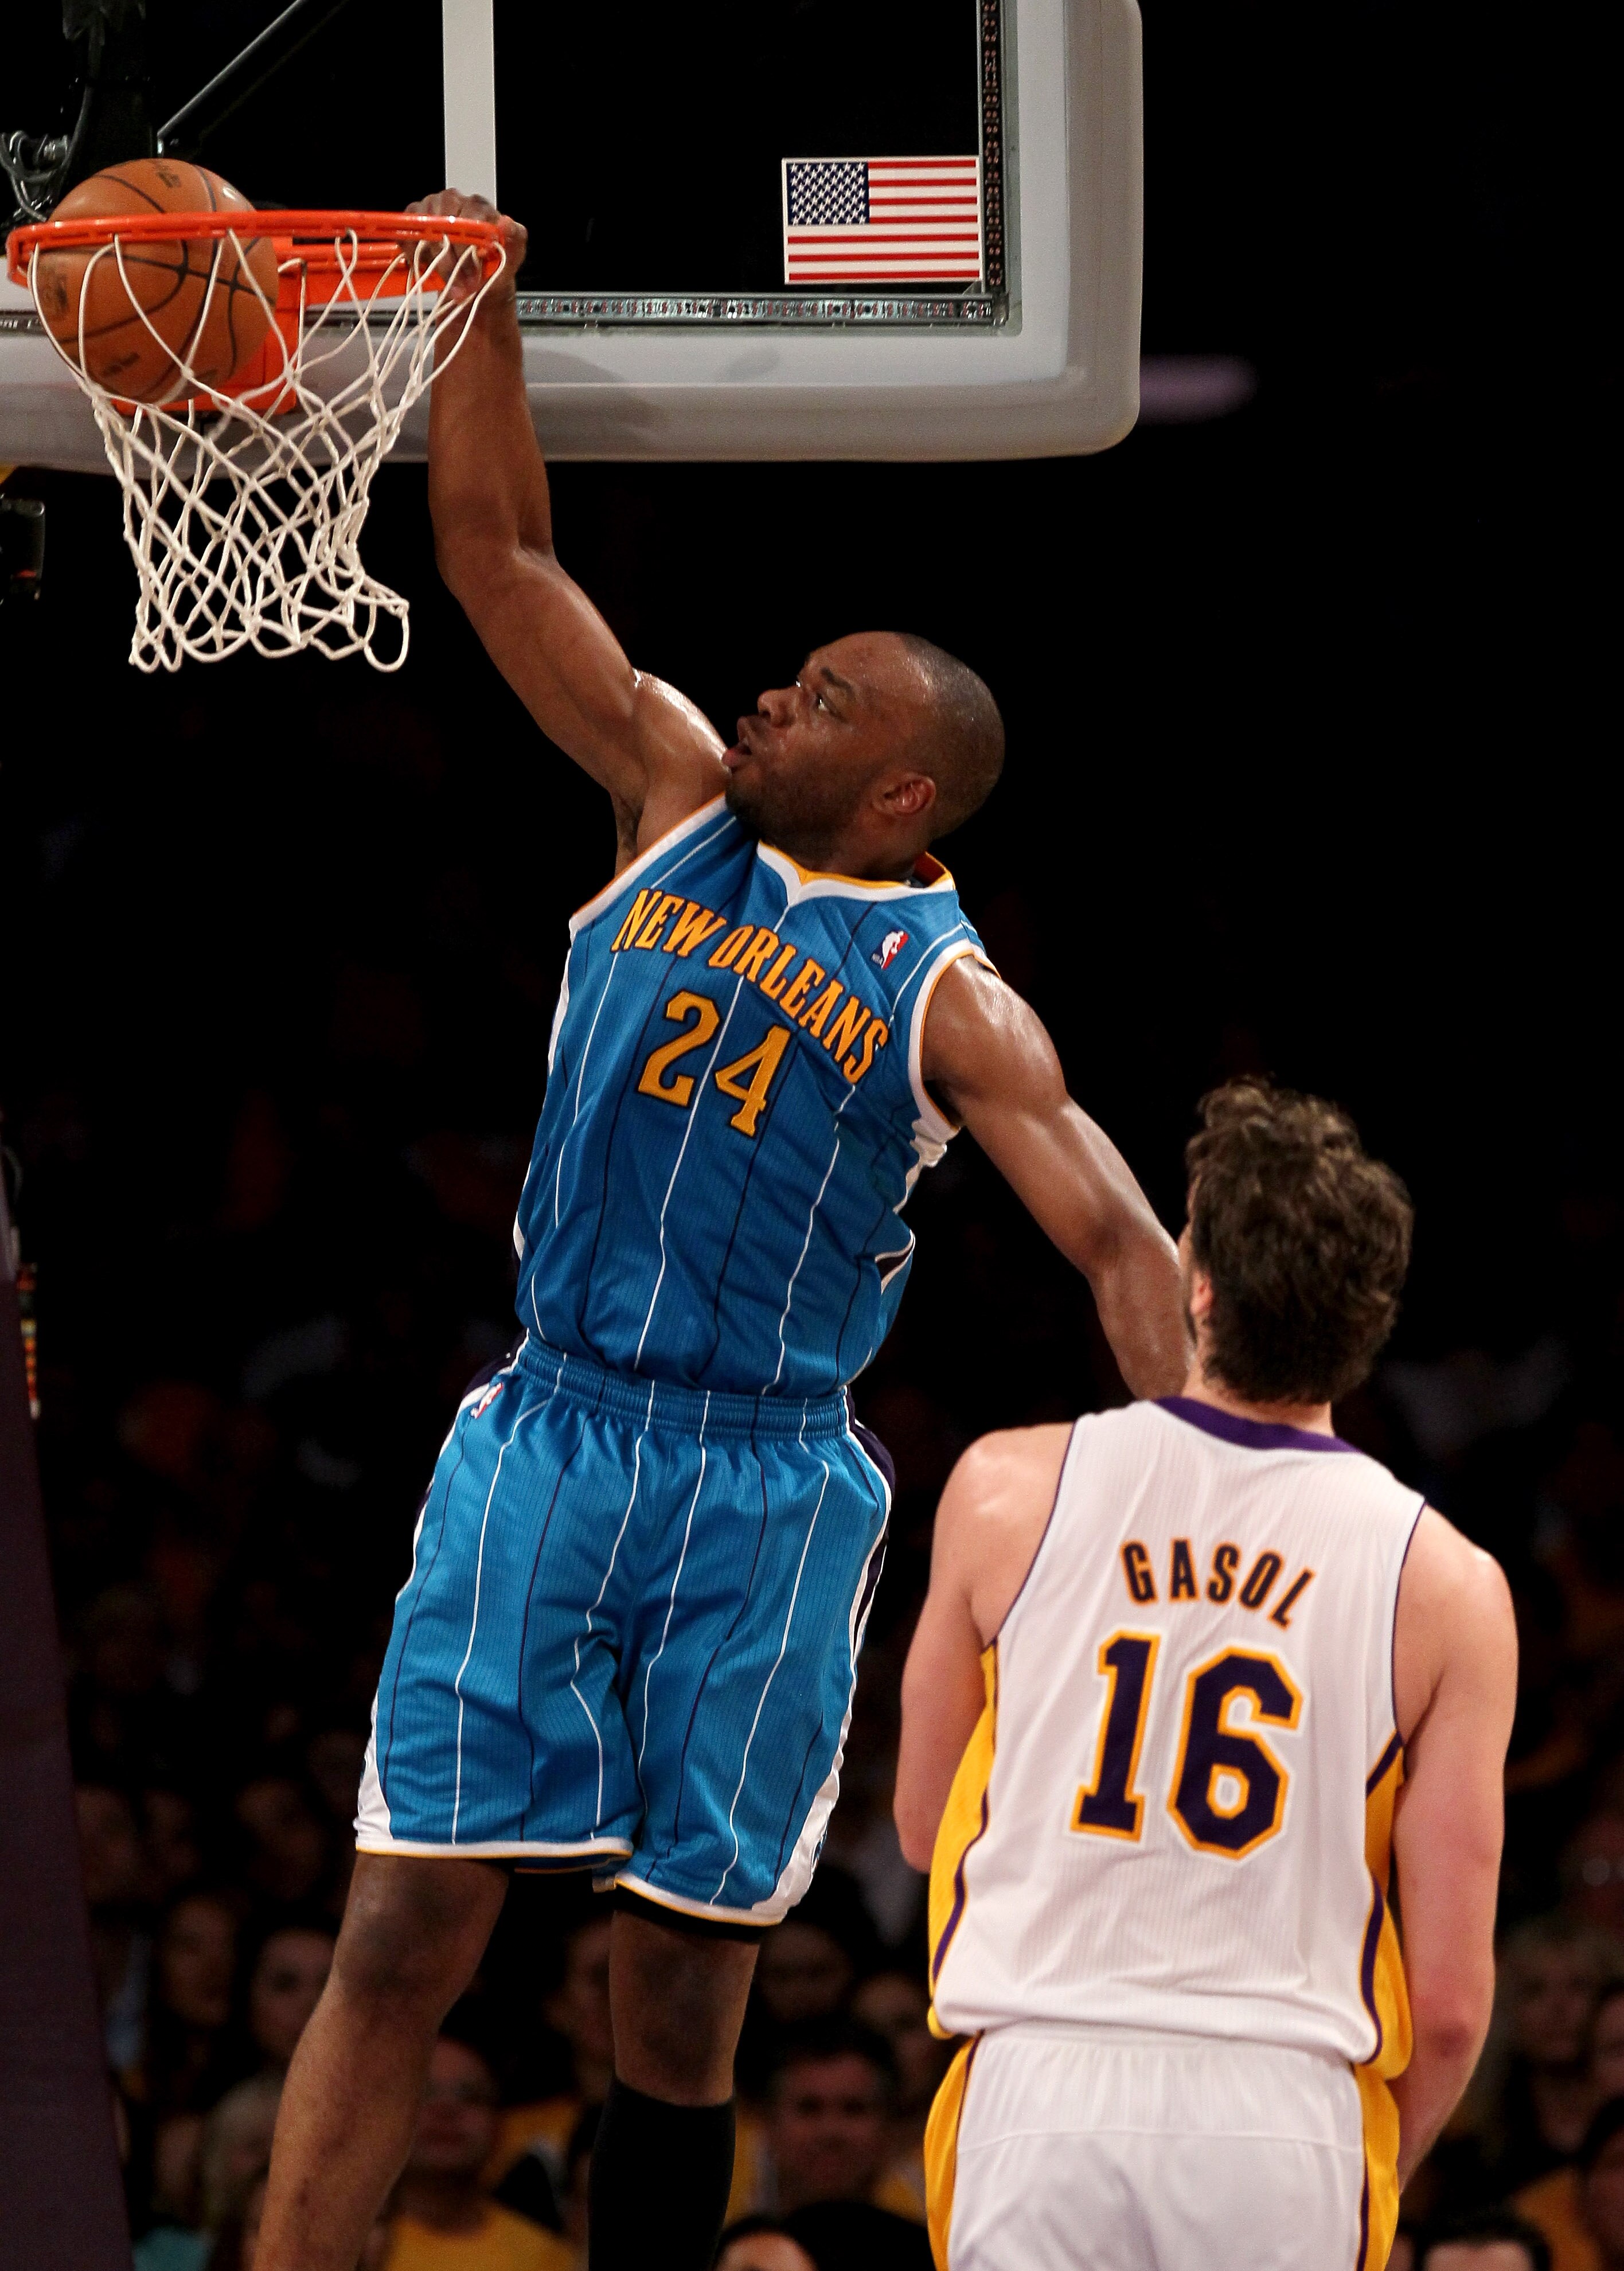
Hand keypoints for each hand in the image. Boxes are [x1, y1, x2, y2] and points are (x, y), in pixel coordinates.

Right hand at [404, 188, 526, 305]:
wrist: (475, 284)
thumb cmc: (494, 268)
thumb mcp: (512, 257)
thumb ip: (516, 239)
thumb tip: (505, 222)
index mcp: (478, 205)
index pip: (470, 215)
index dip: (470, 245)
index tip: (474, 270)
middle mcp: (452, 200)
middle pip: (444, 222)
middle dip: (451, 259)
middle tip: (461, 286)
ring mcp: (430, 208)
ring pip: (425, 230)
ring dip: (435, 263)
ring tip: (450, 286)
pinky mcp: (413, 221)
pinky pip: (407, 236)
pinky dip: (415, 257)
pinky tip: (429, 272)